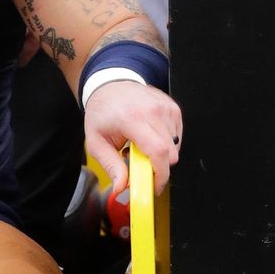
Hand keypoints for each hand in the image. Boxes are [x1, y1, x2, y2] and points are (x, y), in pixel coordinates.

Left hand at [84, 79, 182, 194]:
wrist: (109, 86)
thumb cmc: (102, 112)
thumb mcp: (97, 142)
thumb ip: (111, 166)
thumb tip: (121, 187)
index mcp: (132, 118)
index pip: (158, 151)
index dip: (161, 174)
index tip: (155, 185)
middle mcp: (153, 111)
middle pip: (171, 153)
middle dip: (159, 167)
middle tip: (141, 166)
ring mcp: (165, 107)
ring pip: (175, 146)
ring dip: (161, 154)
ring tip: (142, 146)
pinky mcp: (172, 108)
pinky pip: (177, 136)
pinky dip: (166, 142)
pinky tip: (150, 136)